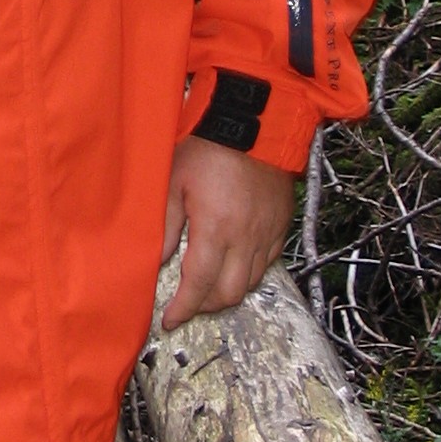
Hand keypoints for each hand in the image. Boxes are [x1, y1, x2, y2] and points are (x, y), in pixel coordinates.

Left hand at [160, 135, 294, 330]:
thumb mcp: (174, 182)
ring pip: (251, 282)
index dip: (183, 309)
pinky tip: (234, 263)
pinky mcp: (282, 224)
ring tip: (208, 286)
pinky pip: (270, 261)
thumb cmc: (210, 145)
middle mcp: (246, 238)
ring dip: (228, 291)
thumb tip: (158, 260)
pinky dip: (250, 271)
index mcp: (216, 229)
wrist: (254, 121)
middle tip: (187, 303)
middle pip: (229, 294)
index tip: (170, 320)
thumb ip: (166, 226)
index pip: (199, 285)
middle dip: (206, 306)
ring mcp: (268, 232)